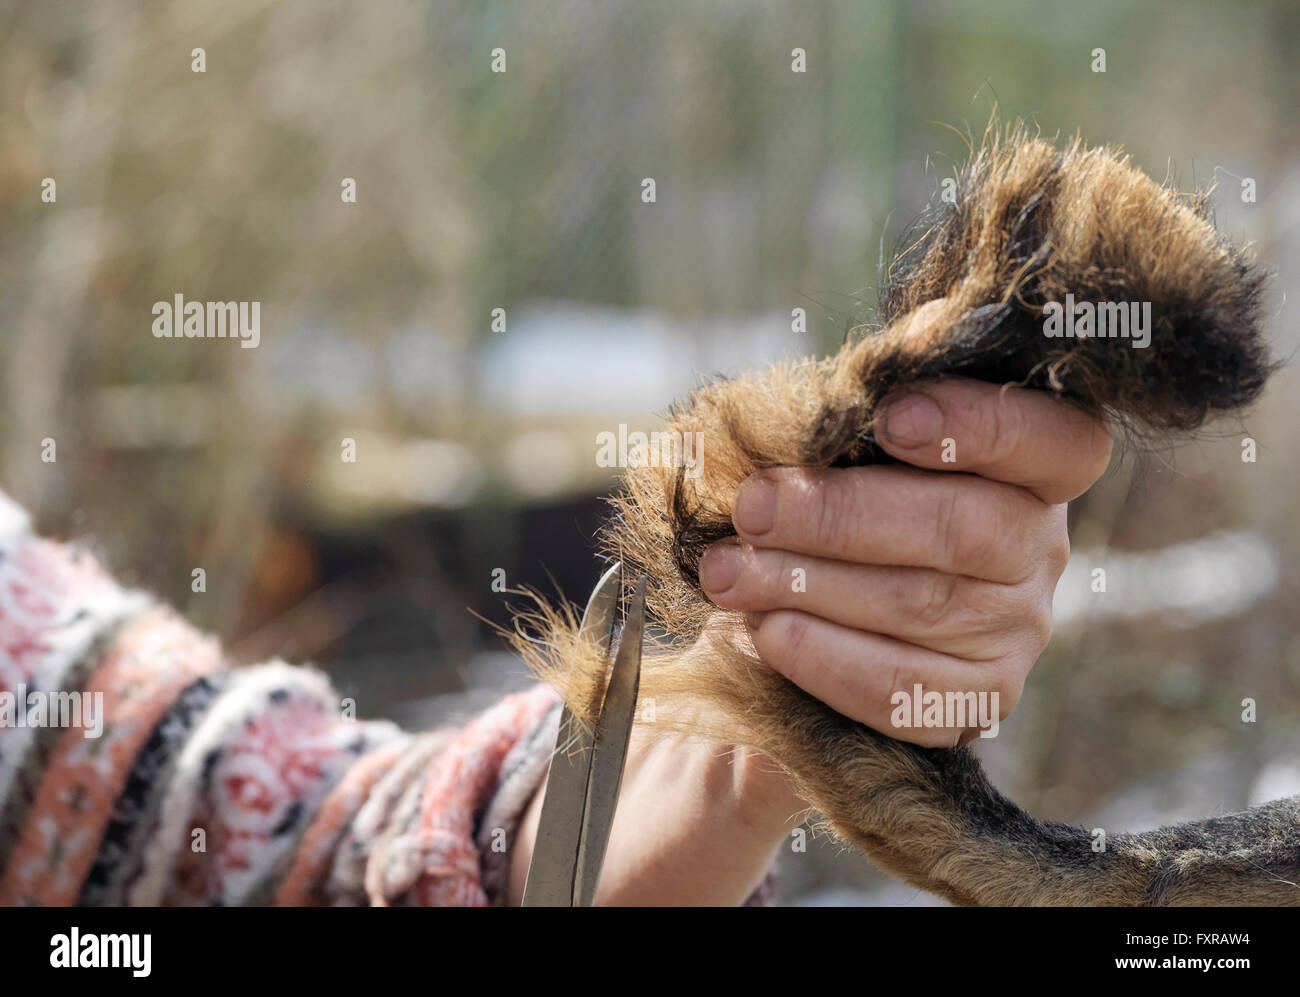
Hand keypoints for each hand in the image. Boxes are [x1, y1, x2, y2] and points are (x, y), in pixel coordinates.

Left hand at [509, 335, 1113, 903]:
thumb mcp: (850, 432)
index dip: (981, 428)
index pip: (1056, 442)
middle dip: (843, 515)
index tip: (889, 419)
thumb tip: (935, 322)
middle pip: (966, 529)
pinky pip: (906, 689)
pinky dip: (829, 660)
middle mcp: (1040, 547)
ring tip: (726, 571)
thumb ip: (885, 387)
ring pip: (922, 606)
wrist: (804, 597)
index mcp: (1033, 466)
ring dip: (810, 585)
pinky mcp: (977, 700)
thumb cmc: (833, 490)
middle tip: (752, 506)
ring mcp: (1018, 630)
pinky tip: (767, 634)